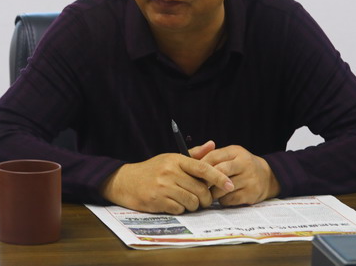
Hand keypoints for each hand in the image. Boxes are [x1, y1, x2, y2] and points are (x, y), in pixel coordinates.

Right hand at [100, 147, 234, 213]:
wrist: (126, 181)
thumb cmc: (152, 170)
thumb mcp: (171, 158)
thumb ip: (194, 155)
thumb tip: (213, 144)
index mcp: (176, 160)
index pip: (203, 168)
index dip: (219, 177)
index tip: (230, 185)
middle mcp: (170, 172)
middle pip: (200, 189)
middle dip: (206, 198)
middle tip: (204, 200)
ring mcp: (163, 187)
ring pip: (191, 202)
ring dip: (193, 206)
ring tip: (187, 201)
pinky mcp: (157, 201)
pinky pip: (179, 210)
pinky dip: (180, 210)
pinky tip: (174, 204)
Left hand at [200, 145, 280, 205]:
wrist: (267, 177)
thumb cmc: (241, 166)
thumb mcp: (229, 155)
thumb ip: (210, 155)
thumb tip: (189, 156)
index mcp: (236, 151)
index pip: (213, 157)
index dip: (200, 166)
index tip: (192, 173)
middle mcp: (244, 164)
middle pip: (219, 172)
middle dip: (206, 180)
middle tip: (198, 185)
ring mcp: (249, 179)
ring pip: (222, 188)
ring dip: (213, 192)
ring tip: (210, 192)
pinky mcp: (251, 194)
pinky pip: (229, 200)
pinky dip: (222, 200)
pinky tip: (223, 197)